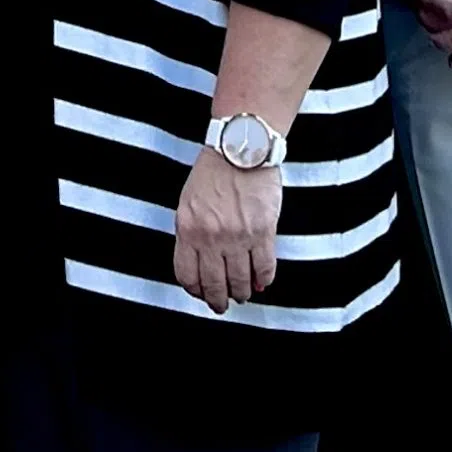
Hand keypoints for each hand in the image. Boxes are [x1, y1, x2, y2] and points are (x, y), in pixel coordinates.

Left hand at [172, 152, 281, 314]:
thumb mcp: (189, 202)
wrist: (241, 146)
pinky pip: (264, 268)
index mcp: (188, 228)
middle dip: (218, 301)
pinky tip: (261, 281)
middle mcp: (211, 237)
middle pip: (213, 285)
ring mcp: (238, 236)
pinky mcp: (263, 232)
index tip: (201, 293)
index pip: (186, 275)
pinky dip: (263, 280)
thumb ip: (192, 233)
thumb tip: (202, 264)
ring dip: (242, 293)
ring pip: (240, 282)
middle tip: (222, 304)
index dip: (195, 290)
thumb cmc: (214, 171)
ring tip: (243, 294)